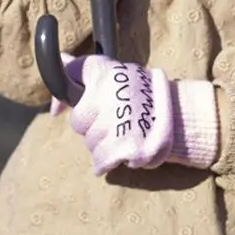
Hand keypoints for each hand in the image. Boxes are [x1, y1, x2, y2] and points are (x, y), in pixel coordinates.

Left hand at [52, 54, 220, 174]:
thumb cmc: (140, 93)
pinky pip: (100, 162)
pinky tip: (118, 152)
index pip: (68, 85)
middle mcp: (109, 95)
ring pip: (89, 143)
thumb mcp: (115, 72)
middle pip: (78, 122)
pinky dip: (105, 161)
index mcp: (105, 72)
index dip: (61, 100)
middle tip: (110, 120)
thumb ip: (82, 73)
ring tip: (120, 134)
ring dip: (100, 144)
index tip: (57, 110)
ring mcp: (117, 122)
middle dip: (90, 125)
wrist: (179, 113)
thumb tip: (55, 76)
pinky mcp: (126, 148)